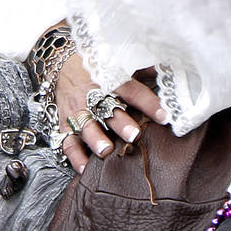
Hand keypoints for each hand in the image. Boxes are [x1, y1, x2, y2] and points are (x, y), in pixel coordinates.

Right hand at [53, 52, 166, 173]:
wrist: (63, 62)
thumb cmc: (97, 68)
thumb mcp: (119, 63)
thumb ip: (143, 71)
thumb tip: (167, 73)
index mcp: (110, 80)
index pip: (132, 91)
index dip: (148, 103)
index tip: (165, 117)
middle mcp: (93, 95)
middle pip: (107, 108)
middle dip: (120, 123)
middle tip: (134, 135)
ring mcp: (78, 110)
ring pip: (85, 125)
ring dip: (95, 138)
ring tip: (106, 150)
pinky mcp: (65, 124)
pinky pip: (68, 141)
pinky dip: (75, 156)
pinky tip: (84, 168)